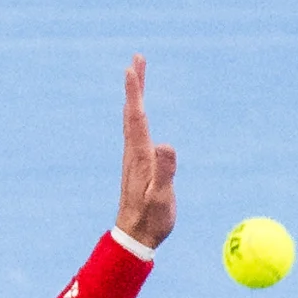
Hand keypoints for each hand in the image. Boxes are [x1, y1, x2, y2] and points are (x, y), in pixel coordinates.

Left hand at [115, 55, 176, 249]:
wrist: (134, 238)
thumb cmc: (151, 220)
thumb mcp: (161, 198)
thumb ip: (165, 172)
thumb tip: (166, 145)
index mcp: (140, 156)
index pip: (137, 117)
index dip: (135, 92)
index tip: (132, 68)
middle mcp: (134, 153)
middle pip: (132, 112)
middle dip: (135, 85)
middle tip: (137, 59)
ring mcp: (134, 158)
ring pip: (133, 120)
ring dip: (135, 96)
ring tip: (138, 76)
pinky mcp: (138, 165)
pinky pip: (137, 131)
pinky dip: (138, 114)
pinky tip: (140, 114)